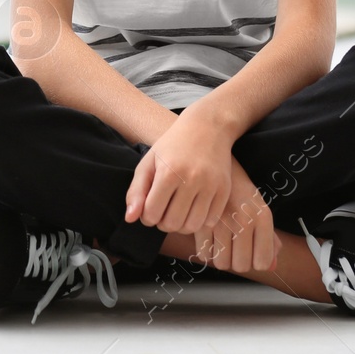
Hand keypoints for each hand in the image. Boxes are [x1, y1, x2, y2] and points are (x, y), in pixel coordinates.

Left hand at [124, 111, 232, 234]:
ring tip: (178, 212)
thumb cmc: (173, 145)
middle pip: (171, 223)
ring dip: (181, 225)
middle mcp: (191, 180)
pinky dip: (200, 222)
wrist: (208, 127)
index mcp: (168, 172)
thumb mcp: (149, 162)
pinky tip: (194, 209)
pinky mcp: (224, 189)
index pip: (152, 214)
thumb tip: (130, 219)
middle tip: (164, 210)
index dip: (147, 216)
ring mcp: (210, 185)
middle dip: (163, 222)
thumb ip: (136, 191)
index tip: (150, 208)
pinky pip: (210, 221)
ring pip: (192, 226)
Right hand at [193, 155, 280, 273]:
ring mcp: (222, 221)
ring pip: (221, 263)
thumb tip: (271, 266)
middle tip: (235, 247)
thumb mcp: (260, 209)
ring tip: (222, 242)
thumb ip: (270, 239)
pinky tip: (210, 238)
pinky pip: (204, 254)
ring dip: (221, 257)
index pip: (262, 261)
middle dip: (237, 261)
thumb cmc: (240, 191)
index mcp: (262, 217)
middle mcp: (244, 219)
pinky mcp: (201, 221)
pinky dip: (206, 251)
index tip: (253, 254)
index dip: (257, 261)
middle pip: (240, 266)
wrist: (218, 164)